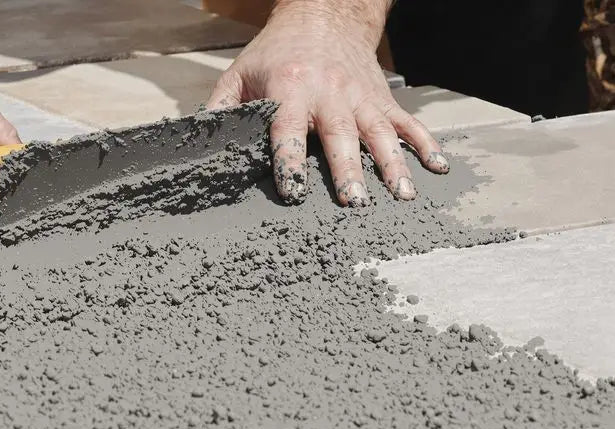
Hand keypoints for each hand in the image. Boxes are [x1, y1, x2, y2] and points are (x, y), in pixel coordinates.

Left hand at [207, 1, 448, 205]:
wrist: (323, 14)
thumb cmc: (275, 52)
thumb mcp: (240, 74)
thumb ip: (221, 110)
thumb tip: (199, 146)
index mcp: (290, 89)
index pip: (287, 130)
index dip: (288, 161)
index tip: (293, 192)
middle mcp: (329, 93)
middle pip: (340, 136)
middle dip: (348, 171)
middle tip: (353, 203)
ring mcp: (360, 96)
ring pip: (379, 133)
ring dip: (392, 165)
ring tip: (402, 195)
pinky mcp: (381, 99)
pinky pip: (407, 122)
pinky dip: (424, 144)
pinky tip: (436, 167)